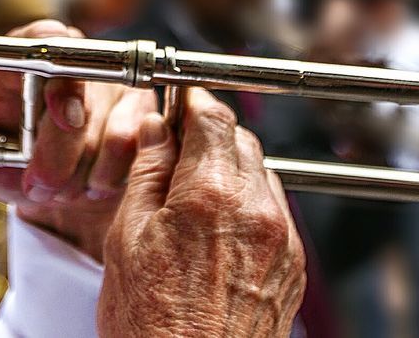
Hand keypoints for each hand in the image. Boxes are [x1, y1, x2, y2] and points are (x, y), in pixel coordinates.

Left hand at [0, 20, 156, 260]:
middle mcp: (78, 59)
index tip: (59, 112)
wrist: (46, 181)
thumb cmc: (8, 150)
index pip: (51, 40)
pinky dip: (108, 175)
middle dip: (62, 152)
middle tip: (40, 184)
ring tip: (57, 187)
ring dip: (80, 172)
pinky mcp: (141, 114)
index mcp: (32, 49)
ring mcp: (114, 86)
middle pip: (83, 93)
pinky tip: (89, 184)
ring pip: (109, 128)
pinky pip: (133, 146)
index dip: (59, 73)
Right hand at [98, 89, 305, 337]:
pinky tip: (214, 232)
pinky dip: (247, 208)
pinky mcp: (292, 268)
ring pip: (260, 175)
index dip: (191, 102)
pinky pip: (274, 214)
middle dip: (208, 137)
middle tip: (174, 149)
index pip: (212, 116)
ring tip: (191, 199)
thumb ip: (147, 174)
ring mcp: (282, 241)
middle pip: (240, 140)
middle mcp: (258, 211)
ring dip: (229, 172)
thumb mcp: (126, 239)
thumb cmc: (152, 328)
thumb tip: (155, 131)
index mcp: (212, 194)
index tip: (177, 102)